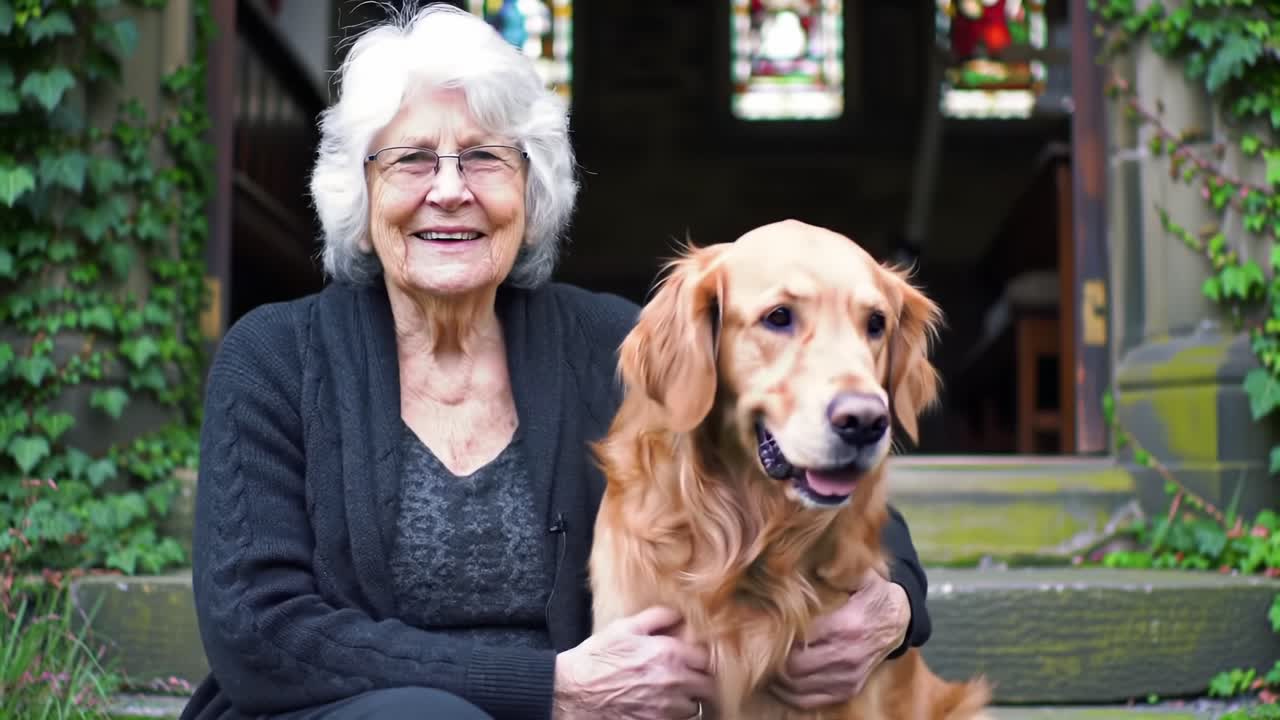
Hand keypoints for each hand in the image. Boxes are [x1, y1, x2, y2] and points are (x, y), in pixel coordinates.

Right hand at [553, 606, 714, 719]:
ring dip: (688, 701)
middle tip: (691, 678)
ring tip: (673, 694)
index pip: (706, 658)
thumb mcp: (625, 628)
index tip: (694, 658)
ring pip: (694, 708)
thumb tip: (679, 614)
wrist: (574, 691)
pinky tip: (659, 707)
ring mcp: (665, 708)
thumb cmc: (597, 658)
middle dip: (701, 682)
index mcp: (669, 654)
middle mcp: (674, 682)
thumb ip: (657, 617)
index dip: (701, 658)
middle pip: (708, 687)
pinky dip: (672, 716)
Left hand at [769, 569, 909, 710]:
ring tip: (761, 661)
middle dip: (771, 658)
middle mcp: (847, 656)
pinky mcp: (848, 688)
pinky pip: (809, 700)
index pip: (799, 638)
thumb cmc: (871, 593)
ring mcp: (848, 676)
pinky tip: (777, 680)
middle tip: (755, 645)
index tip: (760, 625)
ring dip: (775, 677)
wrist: (898, 620)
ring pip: (797, 686)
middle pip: (794, 666)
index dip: (775, 635)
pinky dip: (788, 693)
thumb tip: (805, 560)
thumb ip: (835, 568)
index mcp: (846, 625)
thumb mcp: (860, 574)